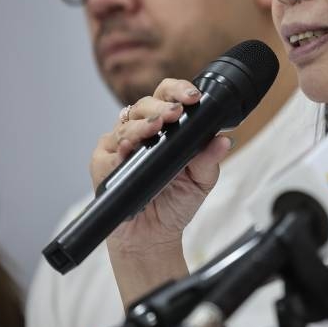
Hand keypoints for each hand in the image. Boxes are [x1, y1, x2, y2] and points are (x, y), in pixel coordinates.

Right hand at [91, 78, 232, 255]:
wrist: (153, 236)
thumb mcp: (201, 181)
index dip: (178, 90)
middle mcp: (140, 131)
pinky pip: (109, 149)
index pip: (167, 96)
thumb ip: (210, 159)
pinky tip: (129, 148)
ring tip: (156, 128)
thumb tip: (224, 140)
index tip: (193, 97)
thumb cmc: (176, 203)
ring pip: (127, 123)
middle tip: (176, 112)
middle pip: (145, 104)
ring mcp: (119, 145)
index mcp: (165, 128)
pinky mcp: (102, 163)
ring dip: (142, 125)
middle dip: (161, 106)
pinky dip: (120, 147)